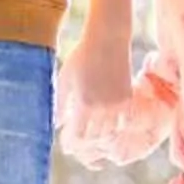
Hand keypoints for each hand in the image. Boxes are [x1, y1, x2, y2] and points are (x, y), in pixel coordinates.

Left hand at [58, 32, 132, 155]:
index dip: (71, 143)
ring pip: (109, 134)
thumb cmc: (81, 57)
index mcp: (84, 104)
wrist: (108, 39)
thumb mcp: (65, 79)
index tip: (65, 143)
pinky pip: (121, 123)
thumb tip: (56, 124)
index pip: (78, 137)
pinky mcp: (127, 99)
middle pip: (93, 139)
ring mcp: (117, 105)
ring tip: (89, 135)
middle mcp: (103, 108)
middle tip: (76, 142)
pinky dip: (112, 128)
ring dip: (97, 137)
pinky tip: (104, 125)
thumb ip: (59, 104)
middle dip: (83, 143)